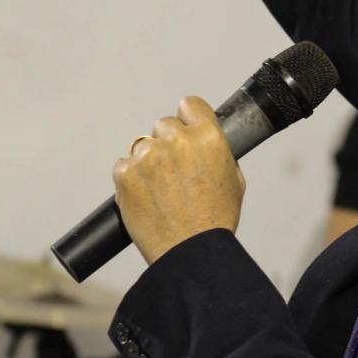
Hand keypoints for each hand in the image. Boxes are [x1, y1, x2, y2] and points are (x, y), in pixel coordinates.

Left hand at [113, 97, 245, 264]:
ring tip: (160, 190)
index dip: (189, 118)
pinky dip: (131, 179)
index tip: (187, 130)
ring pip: (142, 146)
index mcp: (207, 136)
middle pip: (164, 125)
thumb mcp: (234, 179)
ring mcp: (147, 156)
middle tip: (174, 170)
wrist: (190, 252)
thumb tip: (207, 143)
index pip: (190, 104)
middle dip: (168, 143)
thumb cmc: (215, 220)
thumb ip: (219, 152)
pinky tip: (145, 196)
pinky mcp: (125, 174)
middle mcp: (176, 140)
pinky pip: (123, 166)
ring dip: (149, 161)